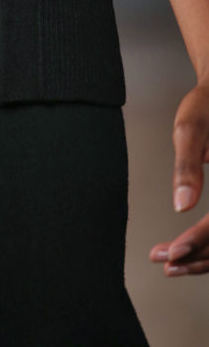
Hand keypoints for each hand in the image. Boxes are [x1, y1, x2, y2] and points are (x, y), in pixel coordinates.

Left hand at [149, 83, 208, 275]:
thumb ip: (187, 166)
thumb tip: (181, 205)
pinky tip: (189, 251)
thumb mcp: (191, 127)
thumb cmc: (207, 104)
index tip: (172, 251)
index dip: (200, 240)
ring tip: (169, 262)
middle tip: (163, 261)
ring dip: (205, 258)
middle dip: (198, 257)